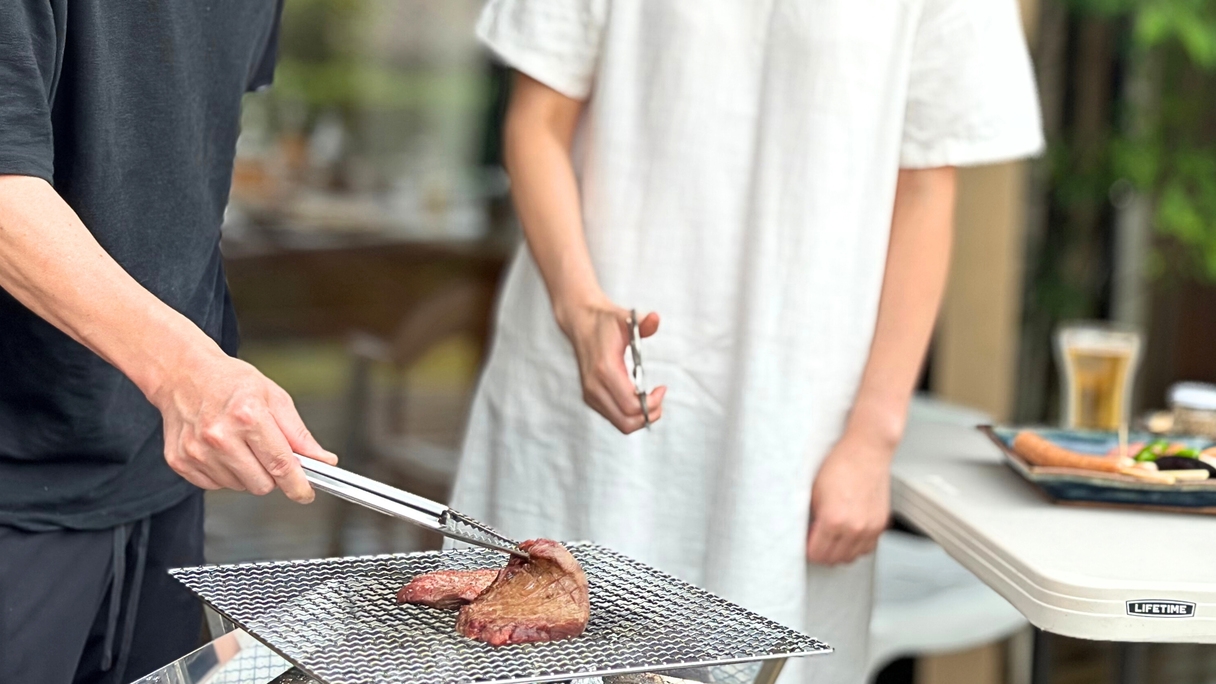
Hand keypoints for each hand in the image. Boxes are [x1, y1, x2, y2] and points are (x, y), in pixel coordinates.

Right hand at [148, 348, 337, 502]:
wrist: (183, 374)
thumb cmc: (230, 382)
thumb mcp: (274, 397)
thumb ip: (299, 434)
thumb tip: (323, 460)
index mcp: (248, 416)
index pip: (281, 464)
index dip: (298, 485)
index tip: (305, 494)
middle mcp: (220, 436)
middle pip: (262, 484)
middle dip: (272, 474)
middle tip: (267, 452)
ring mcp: (196, 451)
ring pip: (239, 487)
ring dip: (247, 473)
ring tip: (240, 443)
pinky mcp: (180, 462)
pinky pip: (215, 485)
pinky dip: (224, 473)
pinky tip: (221, 450)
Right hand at [557, 299, 666, 433]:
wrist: (581, 323)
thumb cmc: (605, 322)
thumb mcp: (626, 318)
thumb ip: (643, 322)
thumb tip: (655, 318)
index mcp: (605, 370)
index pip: (631, 405)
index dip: (652, 403)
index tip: (662, 388)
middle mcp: (594, 386)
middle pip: (627, 422)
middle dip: (649, 415)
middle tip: (659, 398)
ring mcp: (590, 394)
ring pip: (621, 424)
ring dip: (640, 417)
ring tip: (651, 399)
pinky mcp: (590, 398)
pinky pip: (614, 417)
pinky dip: (630, 414)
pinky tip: (638, 397)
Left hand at [806, 431, 892, 564]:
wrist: (867, 451)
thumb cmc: (841, 465)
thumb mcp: (813, 491)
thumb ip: (810, 516)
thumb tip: (806, 533)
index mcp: (833, 520)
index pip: (816, 554)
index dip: (807, 550)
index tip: (805, 543)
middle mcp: (854, 528)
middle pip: (833, 559)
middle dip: (821, 553)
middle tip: (815, 542)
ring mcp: (870, 528)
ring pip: (851, 557)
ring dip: (839, 553)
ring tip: (831, 540)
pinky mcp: (880, 524)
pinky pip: (868, 549)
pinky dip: (857, 547)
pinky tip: (848, 536)